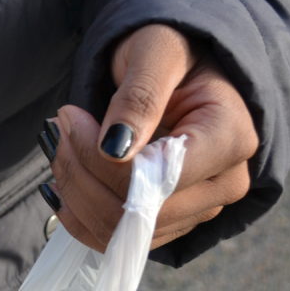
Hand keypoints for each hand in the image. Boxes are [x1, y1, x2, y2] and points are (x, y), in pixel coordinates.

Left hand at [39, 24, 258, 251]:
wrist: (176, 68)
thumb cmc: (170, 52)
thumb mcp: (155, 54)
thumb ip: (139, 96)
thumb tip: (113, 149)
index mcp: (230, 139)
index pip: (155, 178)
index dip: (99, 160)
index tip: (70, 117)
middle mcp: (223, 184)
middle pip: (135, 212)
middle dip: (80, 173)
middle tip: (58, 129)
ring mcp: (196, 209)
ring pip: (117, 231)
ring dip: (73, 192)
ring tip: (60, 147)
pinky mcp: (167, 222)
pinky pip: (112, 238)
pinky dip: (77, 213)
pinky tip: (63, 181)